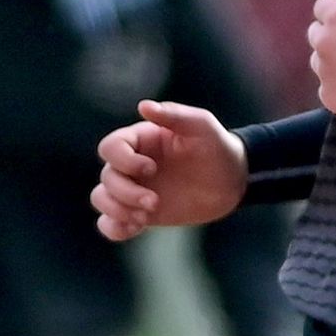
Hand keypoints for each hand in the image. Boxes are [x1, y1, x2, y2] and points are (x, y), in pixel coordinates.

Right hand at [92, 101, 247, 241]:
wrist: (233, 180)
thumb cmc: (217, 147)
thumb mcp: (201, 126)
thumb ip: (174, 115)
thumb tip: (143, 106)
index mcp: (139, 140)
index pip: (110, 148)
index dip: (124, 160)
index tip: (152, 168)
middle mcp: (132, 164)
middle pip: (107, 178)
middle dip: (126, 193)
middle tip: (155, 202)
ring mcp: (135, 189)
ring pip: (102, 199)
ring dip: (117, 210)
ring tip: (145, 217)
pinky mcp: (141, 212)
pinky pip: (111, 223)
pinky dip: (114, 228)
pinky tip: (134, 228)